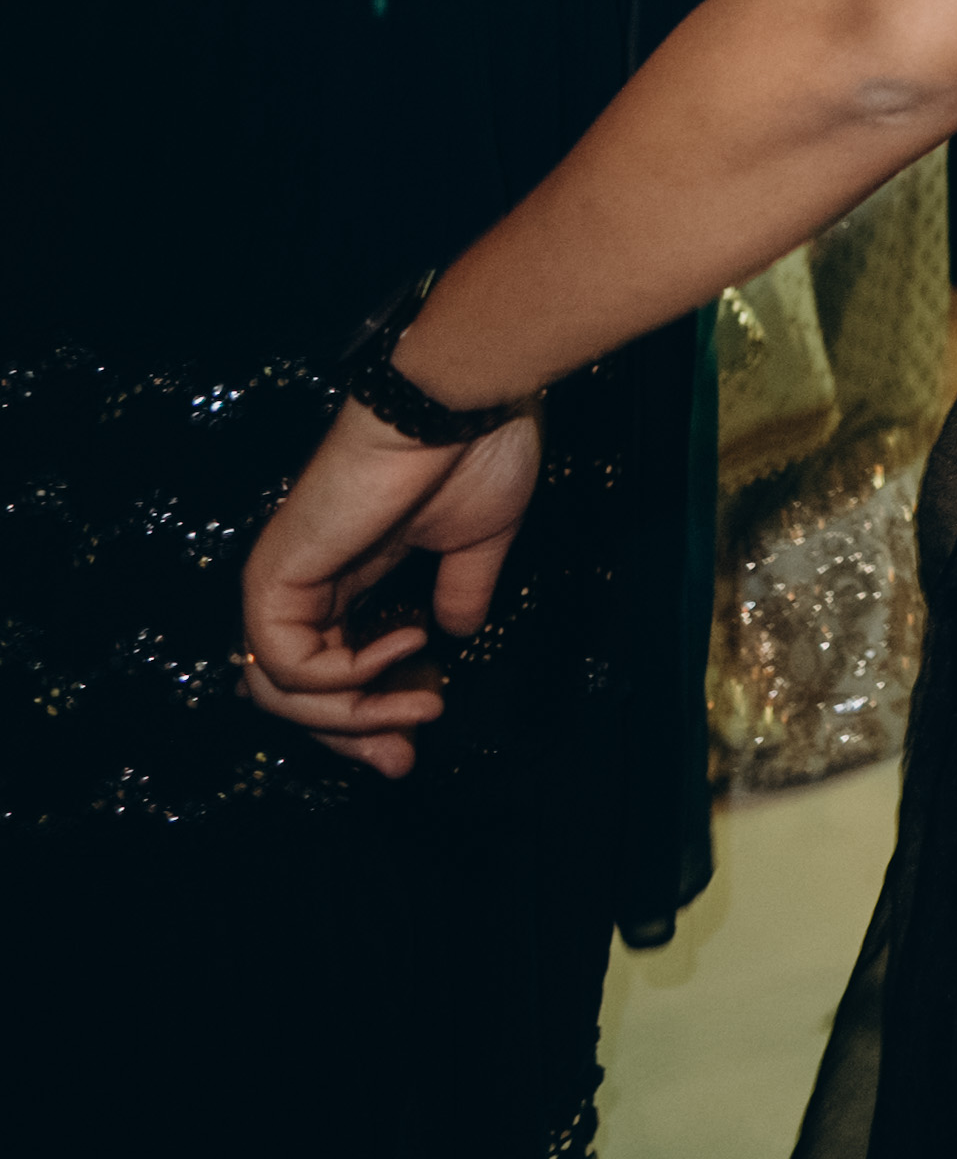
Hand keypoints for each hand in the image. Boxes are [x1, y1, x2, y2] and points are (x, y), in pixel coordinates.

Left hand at [238, 400, 545, 779]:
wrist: (460, 400)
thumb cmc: (475, 449)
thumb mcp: (478, 540)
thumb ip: (461, 590)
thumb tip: (456, 636)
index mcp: (346, 571)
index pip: (328, 666)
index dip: (367, 711)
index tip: (419, 736)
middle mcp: (305, 579)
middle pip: (294, 693)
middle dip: (352, 735)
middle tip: (405, 758)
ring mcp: (283, 577)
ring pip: (278, 690)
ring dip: (352, 715)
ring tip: (422, 699)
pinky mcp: (276, 574)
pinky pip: (286, 662)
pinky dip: (342, 676)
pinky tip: (402, 643)